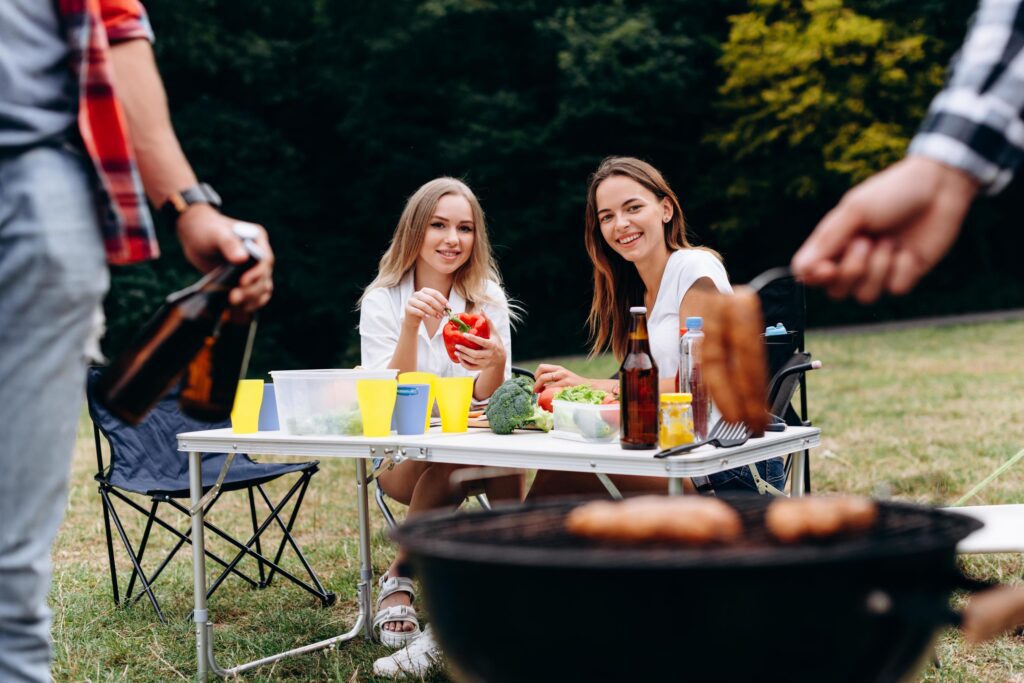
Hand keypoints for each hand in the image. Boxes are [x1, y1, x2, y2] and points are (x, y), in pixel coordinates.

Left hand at [175, 204, 274, 309]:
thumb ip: (228, 244)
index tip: (242, 282)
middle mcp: (261, 254)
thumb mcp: (216, 234)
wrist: (195, 235)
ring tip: (234, 304)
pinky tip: (239, 308)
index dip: (257, 273)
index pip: (265, 260)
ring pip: (262, 289)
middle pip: (264, 278)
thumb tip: (242, 258)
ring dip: (251, 299)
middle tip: (233, 298)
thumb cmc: (206, 230)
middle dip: (251, 290)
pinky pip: (255, 295)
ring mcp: (254, 268)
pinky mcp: (246, 279)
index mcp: (258, 239)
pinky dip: (251, 303)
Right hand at [403, 288, 448, 328]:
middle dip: (439, 307)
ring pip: (424, 305)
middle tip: (444, 314)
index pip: (435, 293)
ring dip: (433, 312)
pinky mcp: (407, 308)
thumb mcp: (433, 306)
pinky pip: (417, 311)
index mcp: (424, 291)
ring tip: (438, 317)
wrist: (413, 318)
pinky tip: (428, 317)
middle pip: (430, 299)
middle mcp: (417, 294)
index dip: (443, 300)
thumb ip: (440, 305)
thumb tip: (449, 308)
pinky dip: (424, 314)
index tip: (449, 307)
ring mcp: (411, 300)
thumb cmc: (425, 311)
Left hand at [455, 324, 505, 370]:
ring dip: (463, 357)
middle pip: (476, 354)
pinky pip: (471, 368)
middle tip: (457, 345)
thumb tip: (481, 310)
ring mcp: (485, 362)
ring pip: (473, 361)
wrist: (500, 359)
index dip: (473, 339)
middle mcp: (489, 355)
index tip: (464, 334)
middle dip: (465, 350)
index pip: (482, 342)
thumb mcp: (494, 333)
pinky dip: (464, 364)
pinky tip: (460, 358)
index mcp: (492, 345)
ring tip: (456, 351)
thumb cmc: (496, 343)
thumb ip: (488, 322)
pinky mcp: (481, 367)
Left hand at [533, 364, 586, 391]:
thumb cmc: (575, 386)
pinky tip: (549, 397)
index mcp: (558, 369)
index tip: (537, 384)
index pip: (542, 367)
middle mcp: (560, 371)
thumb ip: (554, 380)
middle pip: (541, 372)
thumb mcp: (564, 379)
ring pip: (544, 378)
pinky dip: (547, 393)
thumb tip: (540, 389)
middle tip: (536, 391)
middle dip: (536, 383)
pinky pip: (551, 387)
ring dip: (539, 387)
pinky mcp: (567, 383)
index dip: (536, 375)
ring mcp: (564, 376)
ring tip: (539, 395)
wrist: (590, 387)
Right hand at [791, 156, 978, 302]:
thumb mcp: (856, 210)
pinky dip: (901, 268)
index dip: (814, 278)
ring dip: (878, 268)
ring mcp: (879, 270)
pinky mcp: (905, 275)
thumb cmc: (892, 192)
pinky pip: (895, 288)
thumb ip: (828, 240)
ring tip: (890, 241)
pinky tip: (908, 248)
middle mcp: (852, 259)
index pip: (807, 273)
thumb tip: (800, 270)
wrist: (939, 187)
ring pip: (865, 296)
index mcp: (833, 242)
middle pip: (836, 292)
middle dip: (851, 271)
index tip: (827, 268)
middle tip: (866, 241)